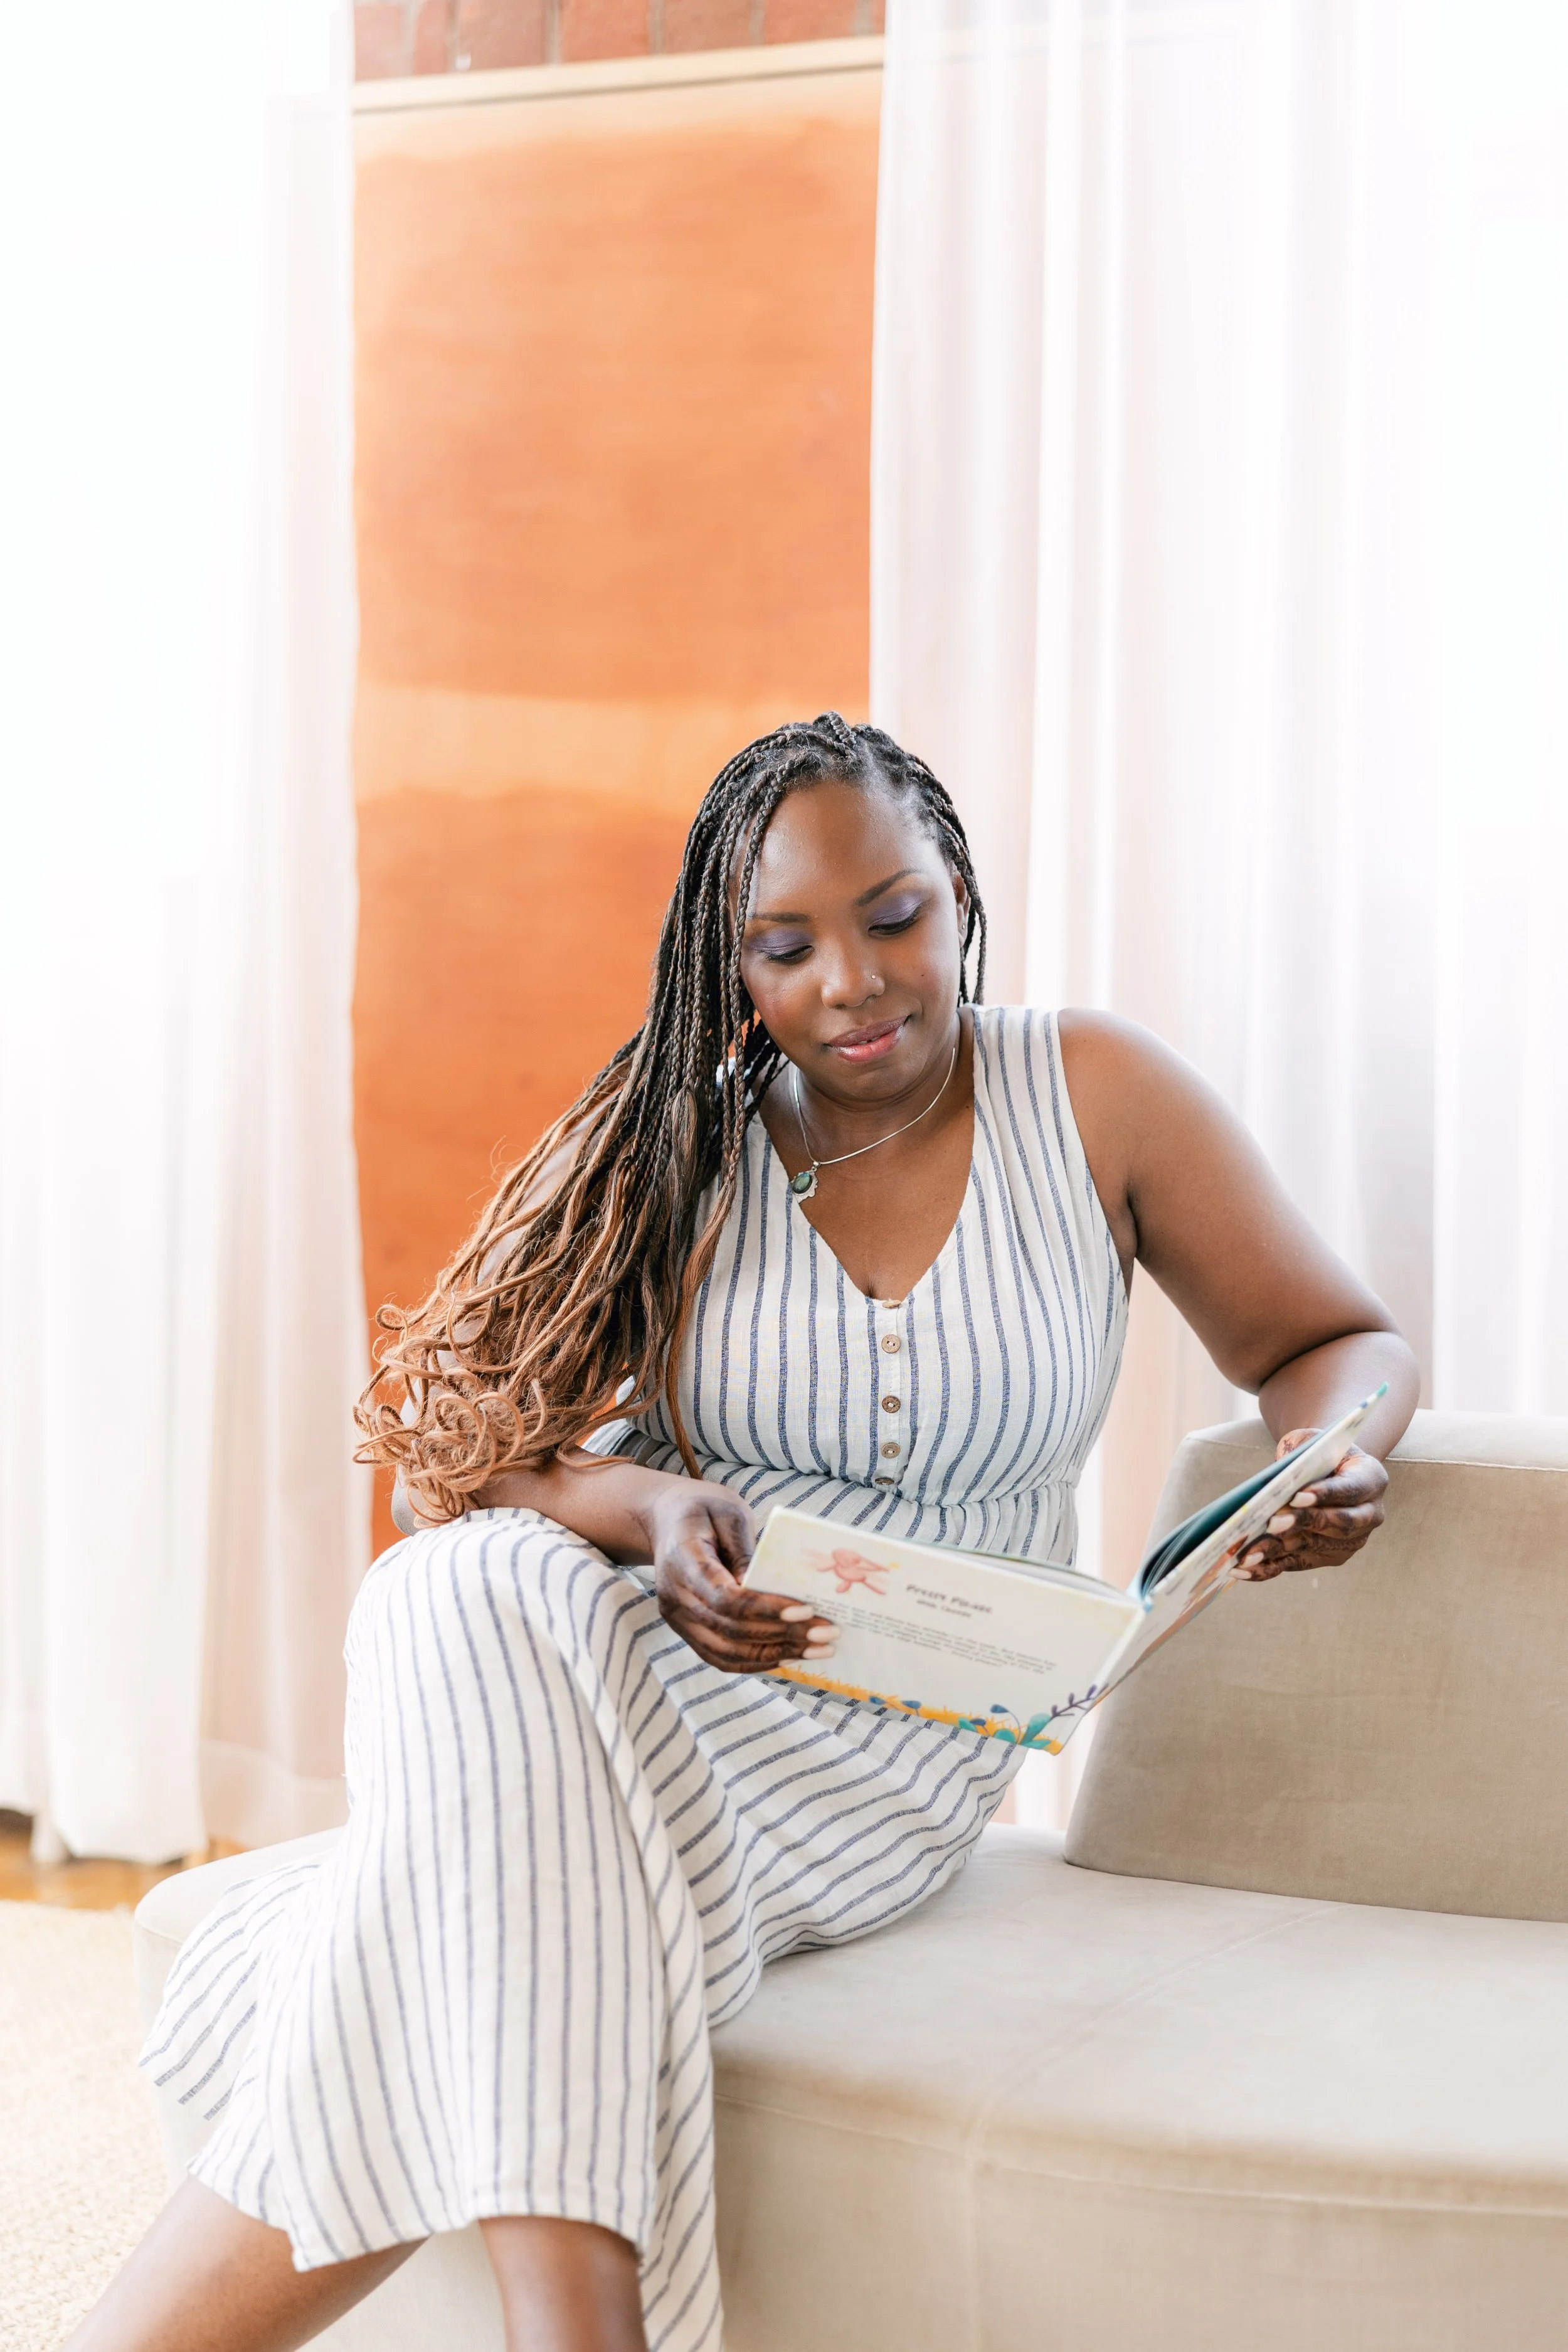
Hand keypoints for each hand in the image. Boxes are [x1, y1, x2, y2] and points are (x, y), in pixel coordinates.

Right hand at [642, 1481, 838, 1674]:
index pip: (726, 1599)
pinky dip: (756, 1662)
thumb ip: (745, 1549)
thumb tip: (770, 1588)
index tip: (807, 1610)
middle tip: (828, 1633)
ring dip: (775, 1656)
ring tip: (818, 1650)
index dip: (767, 1609)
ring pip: (726, 1653)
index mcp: (683, 1560)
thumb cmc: (702, 1509)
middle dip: (783, 1635)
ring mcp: (677, 1618)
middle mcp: (674, 1596)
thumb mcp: (728, 1512)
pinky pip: (721, 1657)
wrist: (664, 1519)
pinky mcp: (686, 1630)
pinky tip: (789, 1656)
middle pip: (731, 1631)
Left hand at [1231, 1432, 1387, 1581]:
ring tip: (1248, 1553)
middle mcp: (1369, 1514)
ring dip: (1279, 1549)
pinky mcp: (1330, 1557)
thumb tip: (1273, 1485)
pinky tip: (1242, 1570)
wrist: (1327, 1469)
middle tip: (1272, 1523)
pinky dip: (1268, 1568)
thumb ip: (1299, 1456)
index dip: (1325, 1494)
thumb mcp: (1312, 1442)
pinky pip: (1298, 1563)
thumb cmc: (1316, 1453)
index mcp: (1371, 1479)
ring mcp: (1351, 1541)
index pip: (1350, 1489)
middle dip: (1303, 1523)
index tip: (1297, 1496)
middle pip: (1339, 1524)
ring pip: (1315, 1546)